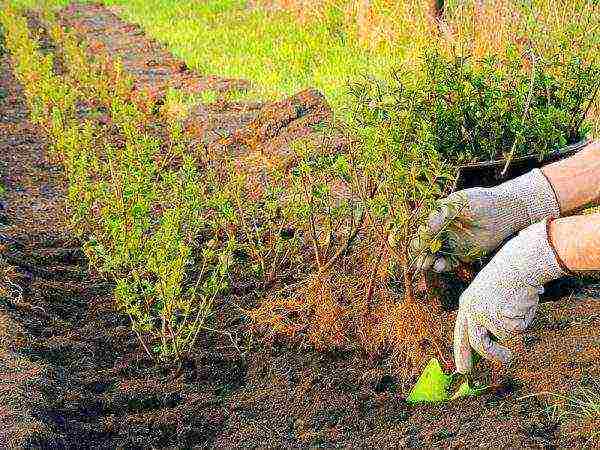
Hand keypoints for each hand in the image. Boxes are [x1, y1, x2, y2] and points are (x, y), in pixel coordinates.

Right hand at [414, 169, 559, 271]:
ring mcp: (451, 242)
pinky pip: (449, 262)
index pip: (422, 228)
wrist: (506, 210)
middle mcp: (442, 230)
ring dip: (429, 261)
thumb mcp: (459, 203)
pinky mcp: (462, 253)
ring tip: (427, 265)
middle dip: (420, 253)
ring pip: (435, 255)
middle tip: (418, 260)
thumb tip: (426, 227)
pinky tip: (441, 266)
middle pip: (425, 244)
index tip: (414, 245)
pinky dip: (443, 265)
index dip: (416, 237)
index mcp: (437, 216)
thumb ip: (442, 214)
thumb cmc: (481, 201)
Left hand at [453, 220, 566, 373]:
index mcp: (466, 303)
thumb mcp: (488, 294)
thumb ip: (487, 314)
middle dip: (491, 356)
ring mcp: (485, 316)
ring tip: (516, 321)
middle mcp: (471, 311)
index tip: (462, 369)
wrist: (518, 263)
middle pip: (477, 343)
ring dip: (511, 335)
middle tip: (505, 361)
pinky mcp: (500, 318)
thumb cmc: (507, 276)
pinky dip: (524, 319)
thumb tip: (494, 339)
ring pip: (502, 336)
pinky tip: (523, 302)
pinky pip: (517, 329)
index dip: (461, 351)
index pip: (460, 333)